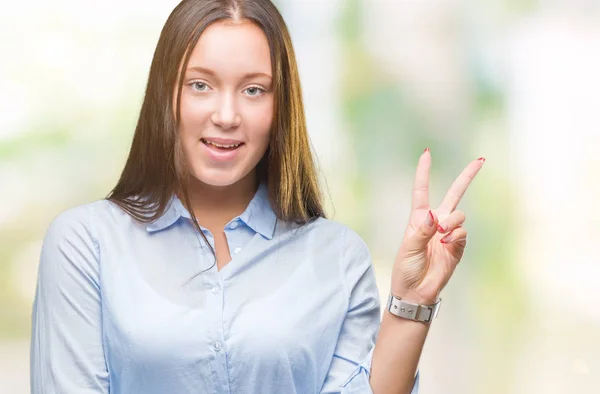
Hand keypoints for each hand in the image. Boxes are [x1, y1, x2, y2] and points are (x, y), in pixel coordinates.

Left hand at [390, 149, 484, 304]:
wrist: (415, 291)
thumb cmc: (406, 268)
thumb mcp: (408, 247)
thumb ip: (422, 230)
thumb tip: (435, 215)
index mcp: (418, 218)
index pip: (422, 191)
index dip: (424, 172)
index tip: (427, 153)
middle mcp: (435, 222)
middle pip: (454, 194)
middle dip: (467, 177)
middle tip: (481, 160)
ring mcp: (448, 234)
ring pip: (459, 215)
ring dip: (452, 221)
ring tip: (442, 234)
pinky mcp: (458, 247)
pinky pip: (463, 232)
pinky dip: (456, 235)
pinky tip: (447, 243)